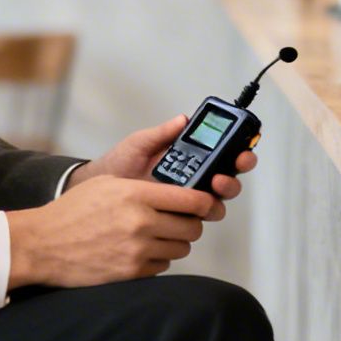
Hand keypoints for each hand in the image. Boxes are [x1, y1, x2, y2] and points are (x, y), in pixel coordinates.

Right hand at [5, 176, 214, 288]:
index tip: (206, 204)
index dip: (206, 203)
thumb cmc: (74, 211)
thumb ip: (145, 186)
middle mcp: (141, 222)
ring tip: (155, 236)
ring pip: (181, 248)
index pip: (192, 200)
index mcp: (137, 194)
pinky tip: (140, 251)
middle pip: (193, 227)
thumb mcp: (109, 184)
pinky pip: (163, 266)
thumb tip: (179, 192)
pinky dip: (158, 259)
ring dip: (174, 243)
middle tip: (179, 221)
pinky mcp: (132, 273)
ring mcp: (137, 250)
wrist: (43, 244)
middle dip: (190, 224)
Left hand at [65, 115, 257, 206]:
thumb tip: (183, 119)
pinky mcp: (176, 220)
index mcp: (191, 158)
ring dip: (222, 193)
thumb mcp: (140, 143)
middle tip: (227, 170)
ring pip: (217, 202)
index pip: (222, 154)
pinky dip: (201, 214)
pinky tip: (195, 207)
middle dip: (235, 174)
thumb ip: (161, 133)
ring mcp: (187, 202)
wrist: (99, 191)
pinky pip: (196, 221)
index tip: (241, 148)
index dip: (238, 150)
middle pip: (228, 179)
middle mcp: (195, 180)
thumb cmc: (120, 164)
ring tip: (213, 185)